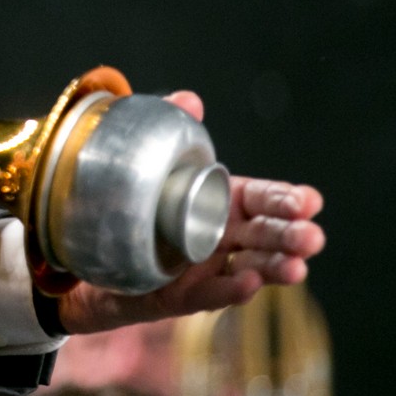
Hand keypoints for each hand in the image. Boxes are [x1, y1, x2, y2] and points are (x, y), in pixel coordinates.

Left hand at [56, 91, 325, 334]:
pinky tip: (251, 285)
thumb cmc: (128, 204)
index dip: (287, 200)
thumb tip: (189, 100)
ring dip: (275, 269)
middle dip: (291, 236)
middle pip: (265, 236)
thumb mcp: (145, 164)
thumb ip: (170, 132)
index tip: (310, 201)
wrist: (83, 252)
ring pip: (251, 269)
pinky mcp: (181, 295)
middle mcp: (221, 236)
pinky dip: (231, 290)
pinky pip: (209, 294)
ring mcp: (206, 268)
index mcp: (220, 200)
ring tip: (296, 268)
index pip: (263, 199)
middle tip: (311, 238)